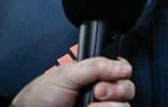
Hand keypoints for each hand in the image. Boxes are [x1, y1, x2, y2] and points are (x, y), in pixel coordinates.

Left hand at [11, 57, 133, 106]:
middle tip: (97, 91)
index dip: (121, 71)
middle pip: (127, 89)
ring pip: (124, 106)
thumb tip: (123, 66)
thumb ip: (96, 66)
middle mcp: (99, 93)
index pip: (121, 70)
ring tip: (91, 106)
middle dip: (116, 89)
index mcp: (93, 75)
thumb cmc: (40, 98)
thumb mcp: (67, 74)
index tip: (115, 73)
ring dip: (109, 106)